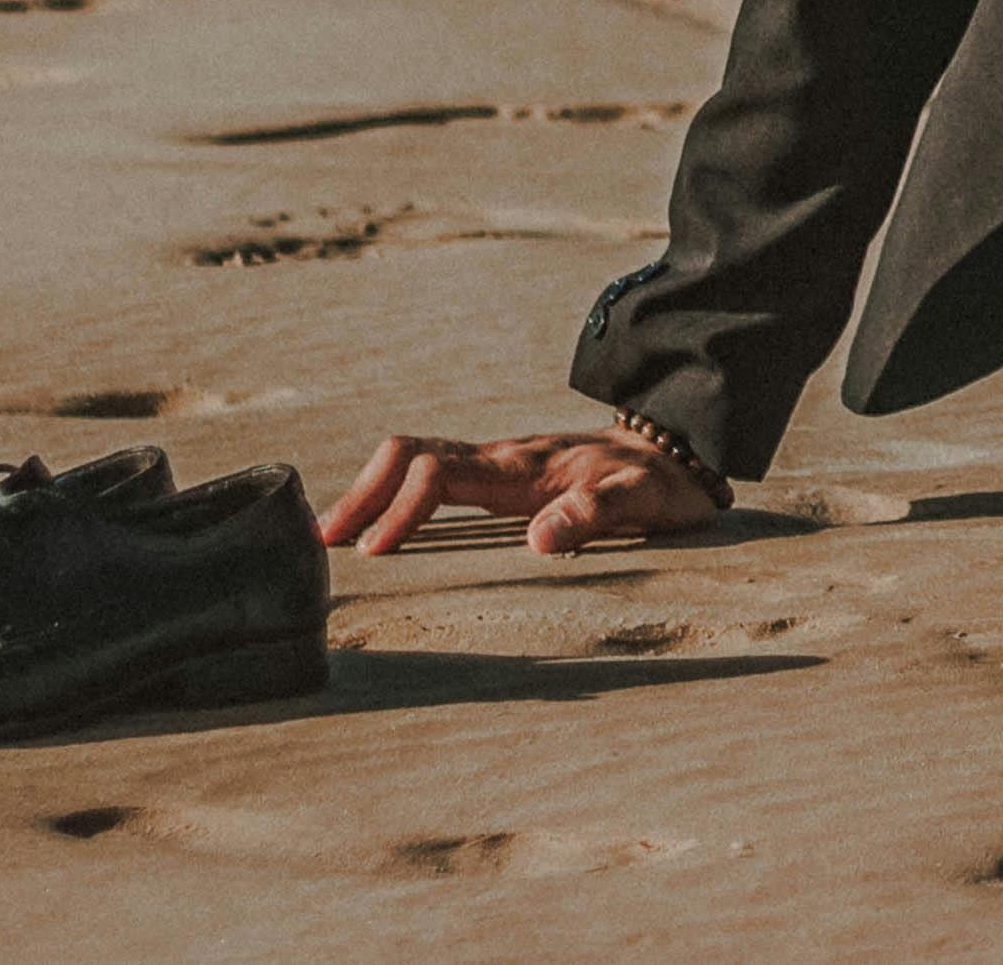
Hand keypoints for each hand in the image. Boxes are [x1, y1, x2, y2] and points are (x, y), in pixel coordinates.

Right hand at [317, 426, 723, 557]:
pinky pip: (433, 473)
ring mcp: (498, 463)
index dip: (400, 509)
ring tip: (332, 534)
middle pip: (408, 455)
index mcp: (521, 467)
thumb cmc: (661, 482)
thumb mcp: (642, 501)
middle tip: (322, 541)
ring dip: (371, 490)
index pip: (438, 474)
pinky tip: (381, 524)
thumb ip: (596, 514)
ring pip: (415, 460)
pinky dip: (394, 492)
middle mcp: (500, 458)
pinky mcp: (501, 475)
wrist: (680, 450)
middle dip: (362, 493)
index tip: (375, 552)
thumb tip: (539, 540)